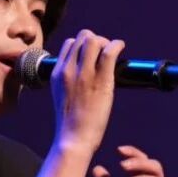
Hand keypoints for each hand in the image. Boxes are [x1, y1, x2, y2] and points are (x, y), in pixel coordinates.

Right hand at [51, 29, 125, 154]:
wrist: (73, 139)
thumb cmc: (71, 124)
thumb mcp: (61, 97)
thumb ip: (67, 82)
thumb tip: (81, 75)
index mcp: (57, 74)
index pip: (69, 44)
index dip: (82, 45)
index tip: (91, 55)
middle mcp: (68, 70)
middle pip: (82, 37)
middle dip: (95, 40)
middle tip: (104, 53)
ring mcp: (84, 74)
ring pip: (94, 40)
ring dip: (105, 42)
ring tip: (112, 53)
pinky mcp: (101, 80)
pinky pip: (110, 51)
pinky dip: (117, 45)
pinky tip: (121, 48)